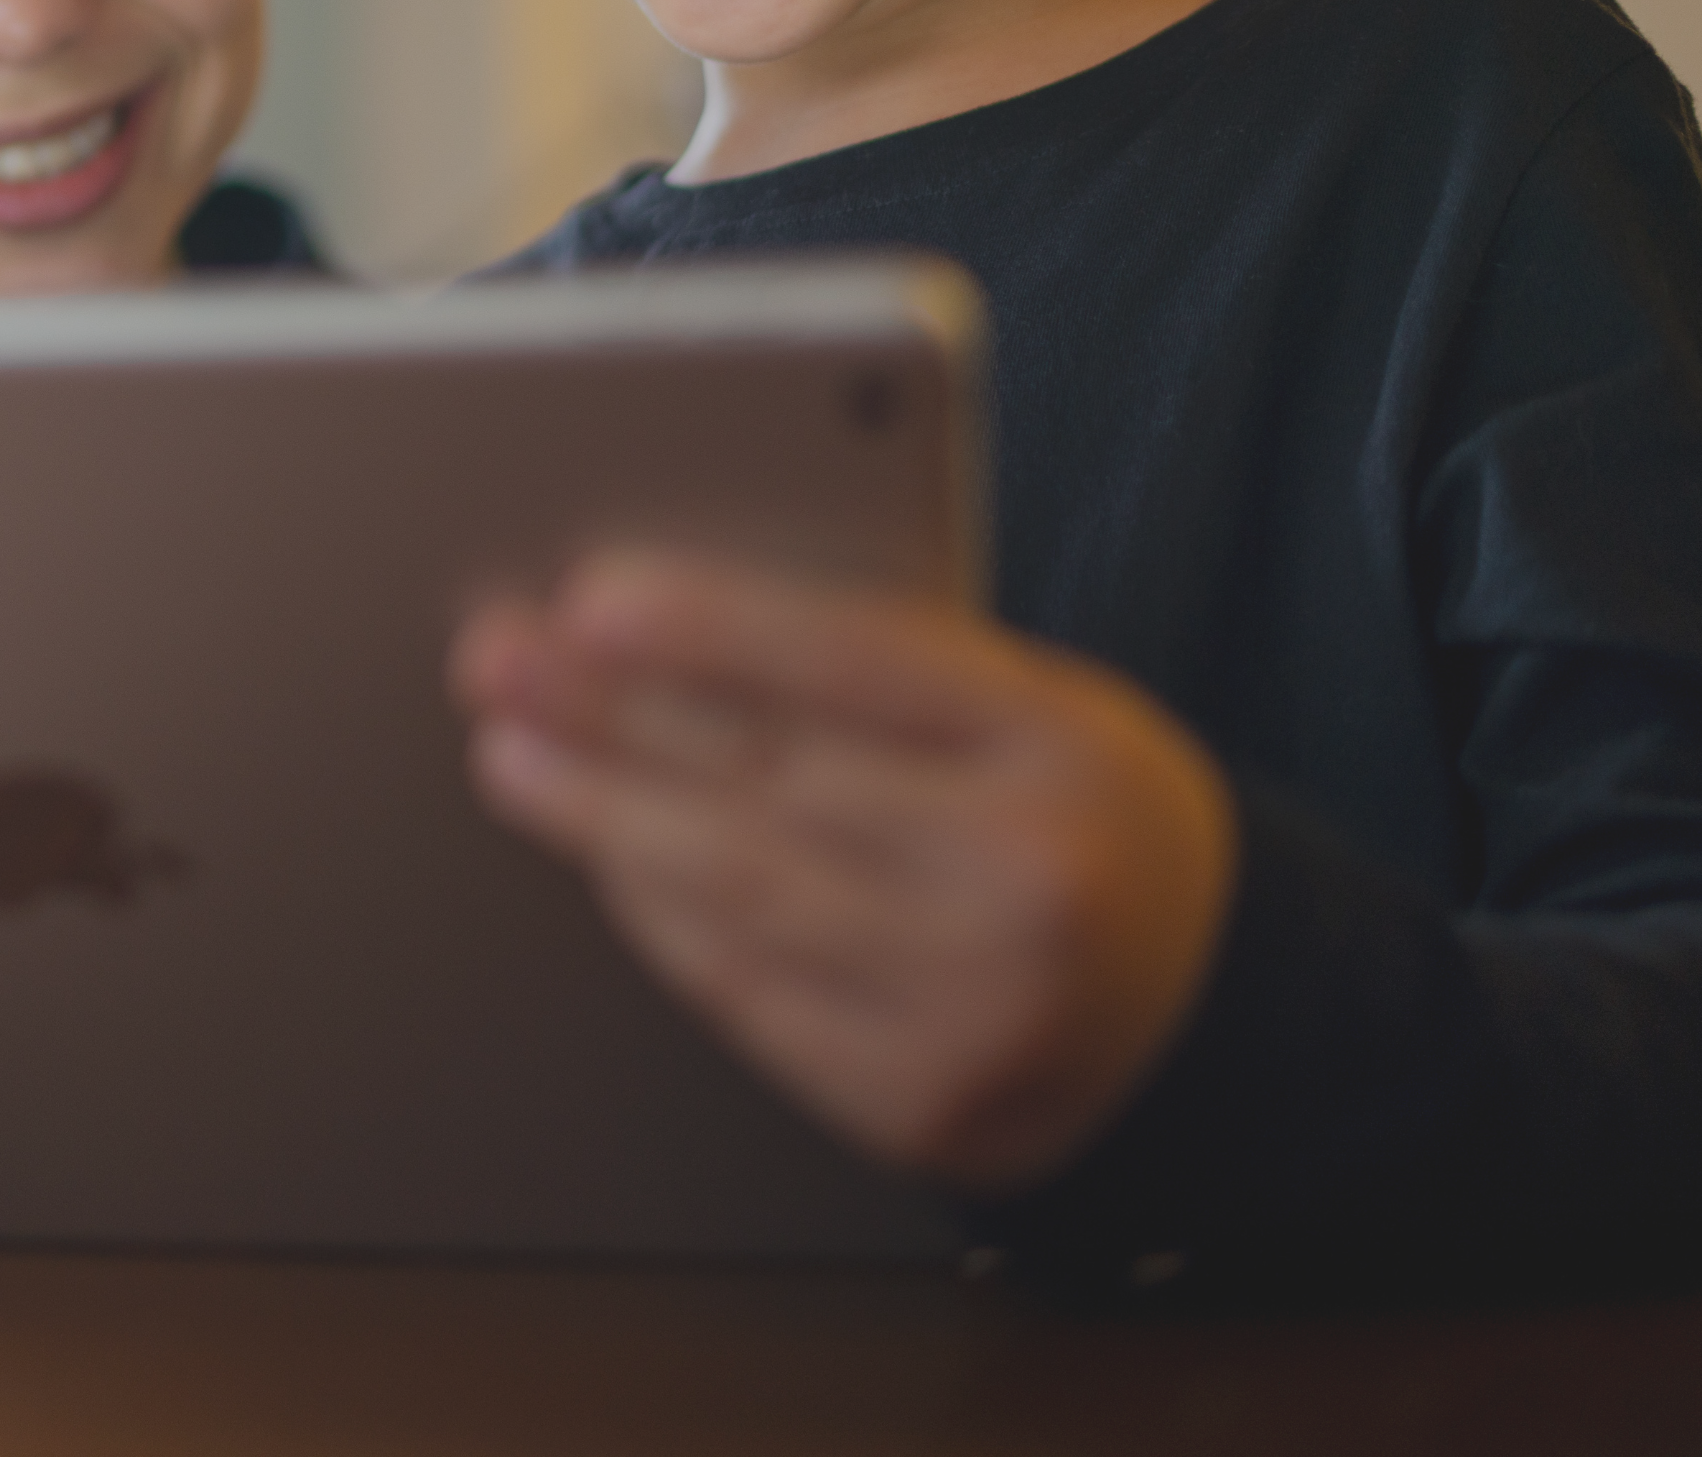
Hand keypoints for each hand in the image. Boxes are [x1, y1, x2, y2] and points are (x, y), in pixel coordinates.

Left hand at [450, 547, 1237, 1192]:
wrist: (1203, 1006)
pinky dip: (658, 916)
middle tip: (498, 661)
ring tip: (512, 752)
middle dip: (607, 715)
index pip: (856, 663)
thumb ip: (883, 663)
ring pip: (737, 891)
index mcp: (1061, 743)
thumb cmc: (1079, 813)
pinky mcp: (917, 1104)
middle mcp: (1024, 879)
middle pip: (769, 778)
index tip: (589, 597)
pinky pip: (744, 993)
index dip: (711, 628)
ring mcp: (971, 1007)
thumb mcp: (1035, 703)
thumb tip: (668, 623)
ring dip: (601, 816)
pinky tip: (603, 857)